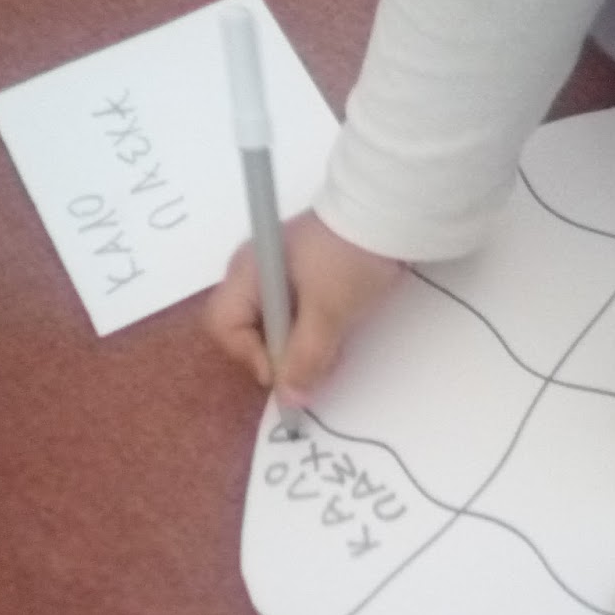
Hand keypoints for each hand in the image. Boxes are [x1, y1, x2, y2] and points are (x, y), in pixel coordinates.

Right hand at [207, 211, 403, 403]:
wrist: (390, 216)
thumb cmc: (349, 259)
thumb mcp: (328, 313)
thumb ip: (307, 358)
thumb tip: (290, 398)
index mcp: (247, 272)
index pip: (224, 324)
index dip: (250, 355)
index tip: (285, 373)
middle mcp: (254, 271)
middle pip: (247, 328)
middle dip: (278, 353)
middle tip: (313, 365)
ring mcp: (278, 271)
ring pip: (275, 324)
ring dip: (300, 344)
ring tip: (332, 349)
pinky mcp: (304, 274)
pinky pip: (295, 313)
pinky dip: (312, 330)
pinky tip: (336, 335)